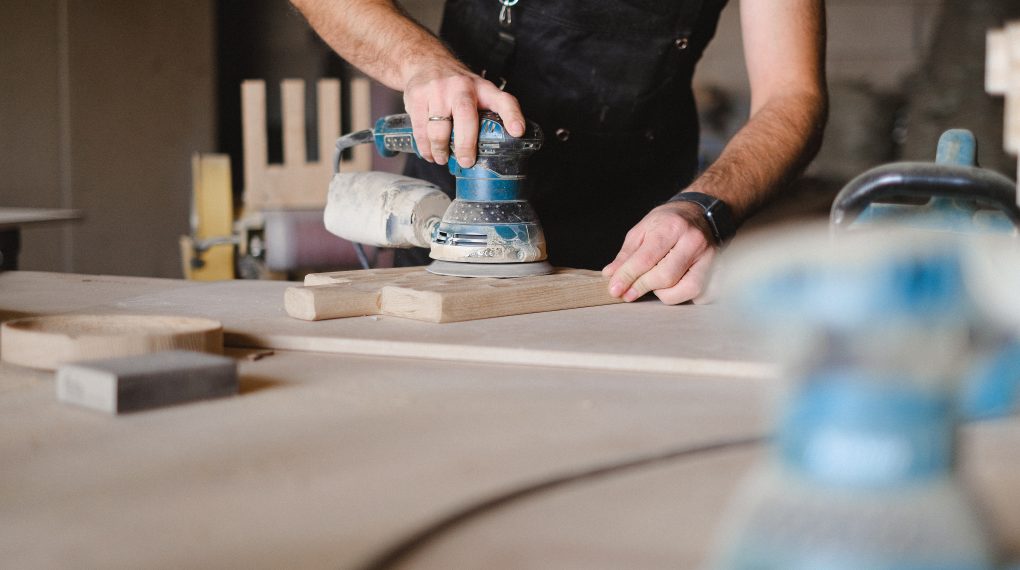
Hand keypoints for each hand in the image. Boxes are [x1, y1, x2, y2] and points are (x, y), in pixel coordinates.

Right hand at [402, 63, 524, 167]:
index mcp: (483, 88)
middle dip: (466, 144)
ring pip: (438, 128)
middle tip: (466, 161)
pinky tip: (429, 153)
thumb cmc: (456, 86)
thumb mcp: (477, 91)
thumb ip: (486, 113)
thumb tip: (496, 151)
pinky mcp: (417, 96)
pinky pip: (420, 129)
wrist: (425, 61)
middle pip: (465, 116)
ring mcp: (437, 90)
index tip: (517, 132)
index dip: (512, 116)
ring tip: (442, 159)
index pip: (503, 100)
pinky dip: (425, 147)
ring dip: (440, 149)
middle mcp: (462, 86)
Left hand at [602, 202, 716, 304]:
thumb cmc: (669, 222)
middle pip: (666, 277)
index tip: (615, 289)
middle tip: (630, 292)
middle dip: (643, 287)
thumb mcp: (643, 230)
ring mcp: (710, 257)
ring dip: (665, 294)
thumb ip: (627, 254)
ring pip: (686, 289)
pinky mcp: (720, 270)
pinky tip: (677, 287)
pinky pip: (702, 296)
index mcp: (672, 227)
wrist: (700, 213)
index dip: (627, 277)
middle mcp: (694, 242)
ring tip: (656, 286)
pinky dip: (686, 297)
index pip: (646, 259)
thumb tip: (611, 275)